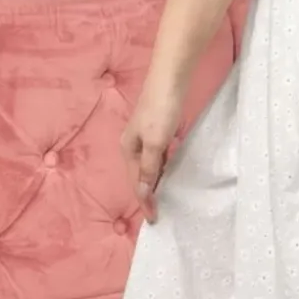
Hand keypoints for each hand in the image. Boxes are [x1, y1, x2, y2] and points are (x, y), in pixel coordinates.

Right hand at [119, 63, 190, 224]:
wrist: (170, 78)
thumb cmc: (162, 109)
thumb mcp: (155, 142)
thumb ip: (149, 168)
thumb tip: (142, 193)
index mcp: (128, 149)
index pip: (136, 183)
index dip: (145, 202)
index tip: (154, 220)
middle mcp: (133, 144)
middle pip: (140, 176)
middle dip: (147, 195)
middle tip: (158, 214)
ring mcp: (145, 136)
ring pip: (149, 166)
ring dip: (155, 182)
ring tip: (163, 199)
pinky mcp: (158, 129)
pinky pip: (158, 156)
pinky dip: (162, 168)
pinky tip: (169, 172)